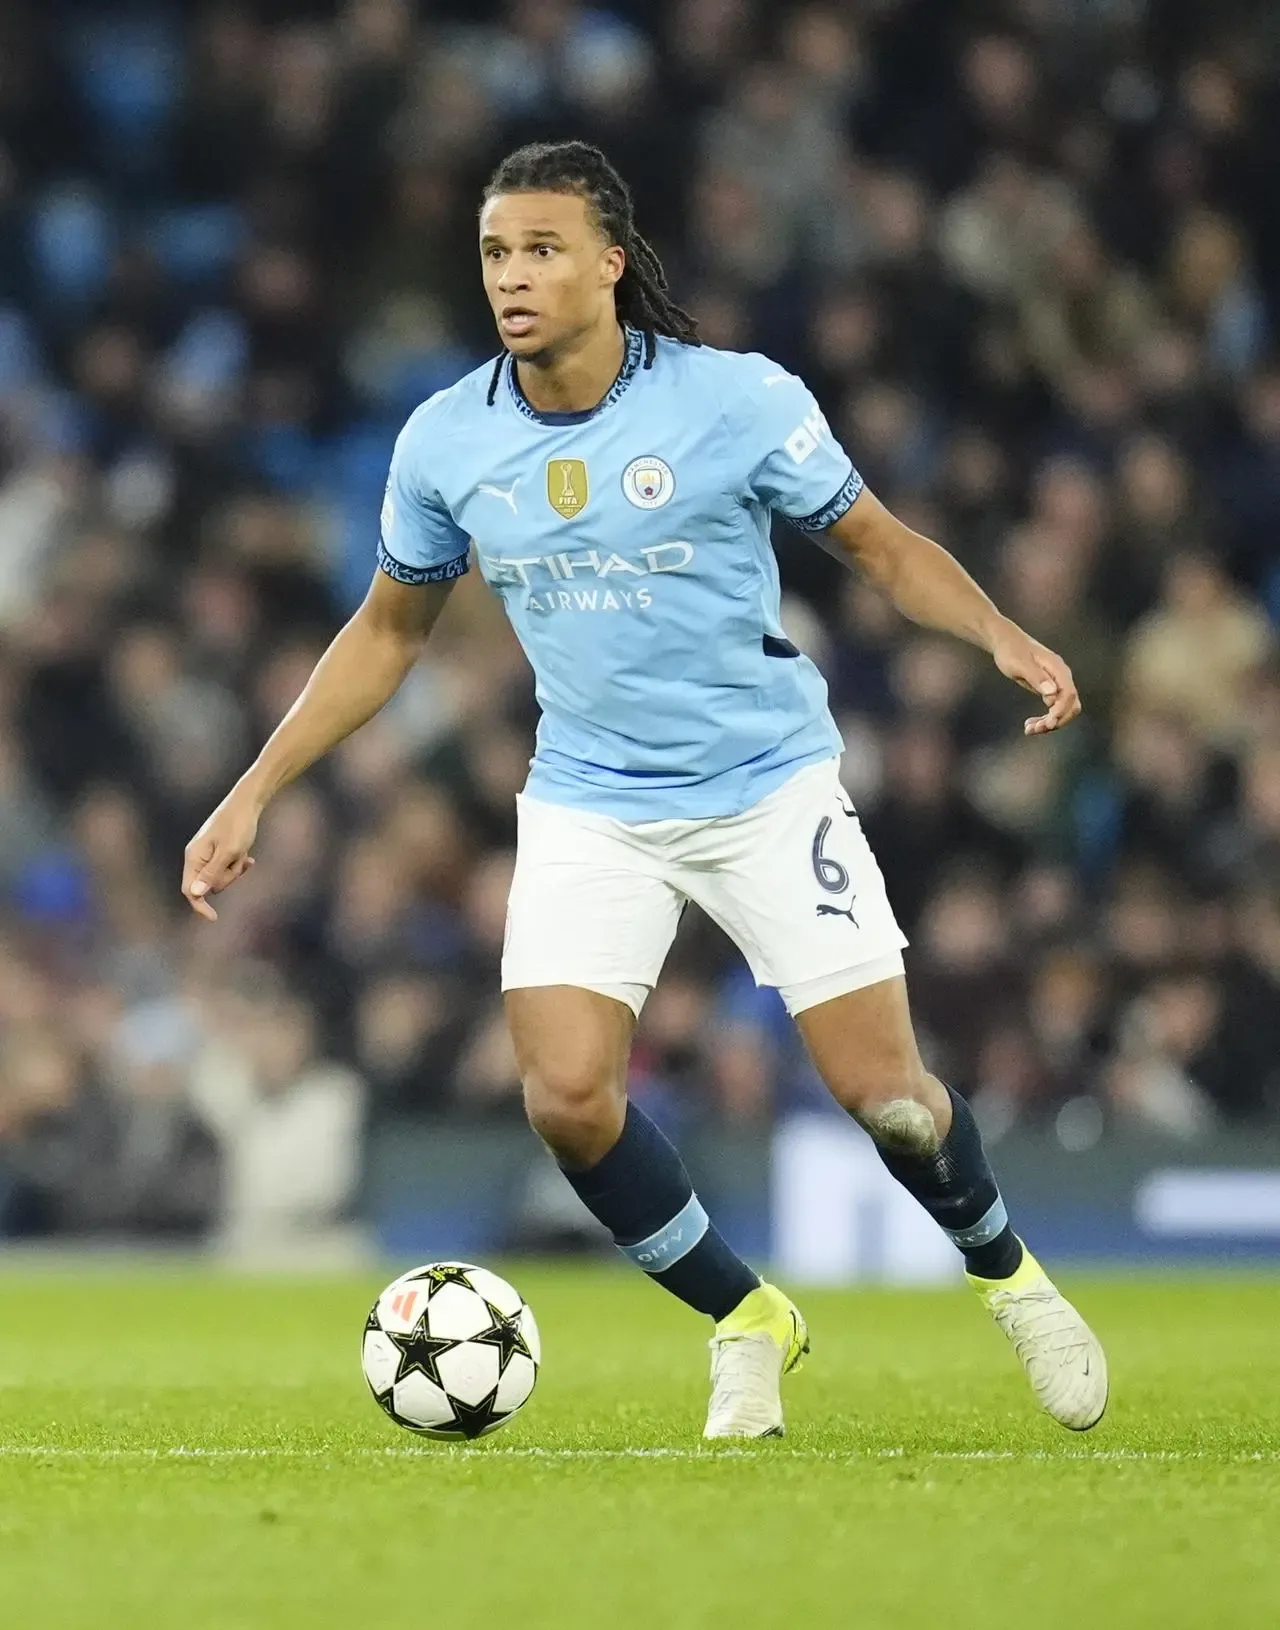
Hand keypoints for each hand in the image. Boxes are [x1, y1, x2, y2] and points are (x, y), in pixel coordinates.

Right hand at [182, 784, 261, 920]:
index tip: (214, 918)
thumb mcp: (229, 852)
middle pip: (210, 885)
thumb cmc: (238, 825)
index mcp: (194, 857)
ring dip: (235, 868)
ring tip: (244, 852)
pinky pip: (228, 867)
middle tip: (240, 861)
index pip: (190, 890)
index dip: (200, 906)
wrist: (248, 802)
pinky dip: (239, 864)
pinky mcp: (218, 851)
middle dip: (228, 878)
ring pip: (222, 877)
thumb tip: (196, 893)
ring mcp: (207, 854)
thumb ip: (213, 873)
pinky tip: (249, 858)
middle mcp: (197, 857)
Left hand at [990, 620, 1081, 735]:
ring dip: (1049, 723)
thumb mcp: (1020, 664)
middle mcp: (1061, 677)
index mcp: (1057, 669)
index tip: (1047, 724)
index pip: (1068, 694)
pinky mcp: (1049, 689)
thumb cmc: (1011, 650)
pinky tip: (1029, 724)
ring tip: (1029, 729)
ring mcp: (1056, 683)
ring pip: (1062, 710)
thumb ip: (1037, 677)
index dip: (1060, 712)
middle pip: (1070, 705)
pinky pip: (1053, 708)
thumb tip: (1052, 694)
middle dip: (1056, 721)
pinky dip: (1044, 718)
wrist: (1005, 642)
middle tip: (1034, 729)